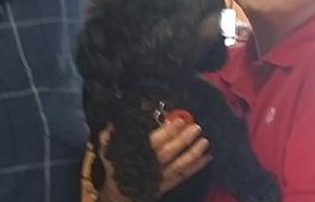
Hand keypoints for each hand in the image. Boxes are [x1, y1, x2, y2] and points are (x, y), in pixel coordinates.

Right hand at [96, 119, 211, 200]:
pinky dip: (195, 167)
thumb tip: (114, 121)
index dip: (167, 132)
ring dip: (192, 154)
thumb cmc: (114, 168)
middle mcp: (151, 166)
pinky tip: (206, 158)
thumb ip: (110, 135)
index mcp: (137, 155)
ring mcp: (160, 177)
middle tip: (196, 127)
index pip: (153, 142)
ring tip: (205, 142)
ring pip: (178, 165)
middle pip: (169, 153)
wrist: (118, 196)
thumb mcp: (108, 149)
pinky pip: (182, 176)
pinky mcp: (167, 185)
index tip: (178, 121)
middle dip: (183, 140)